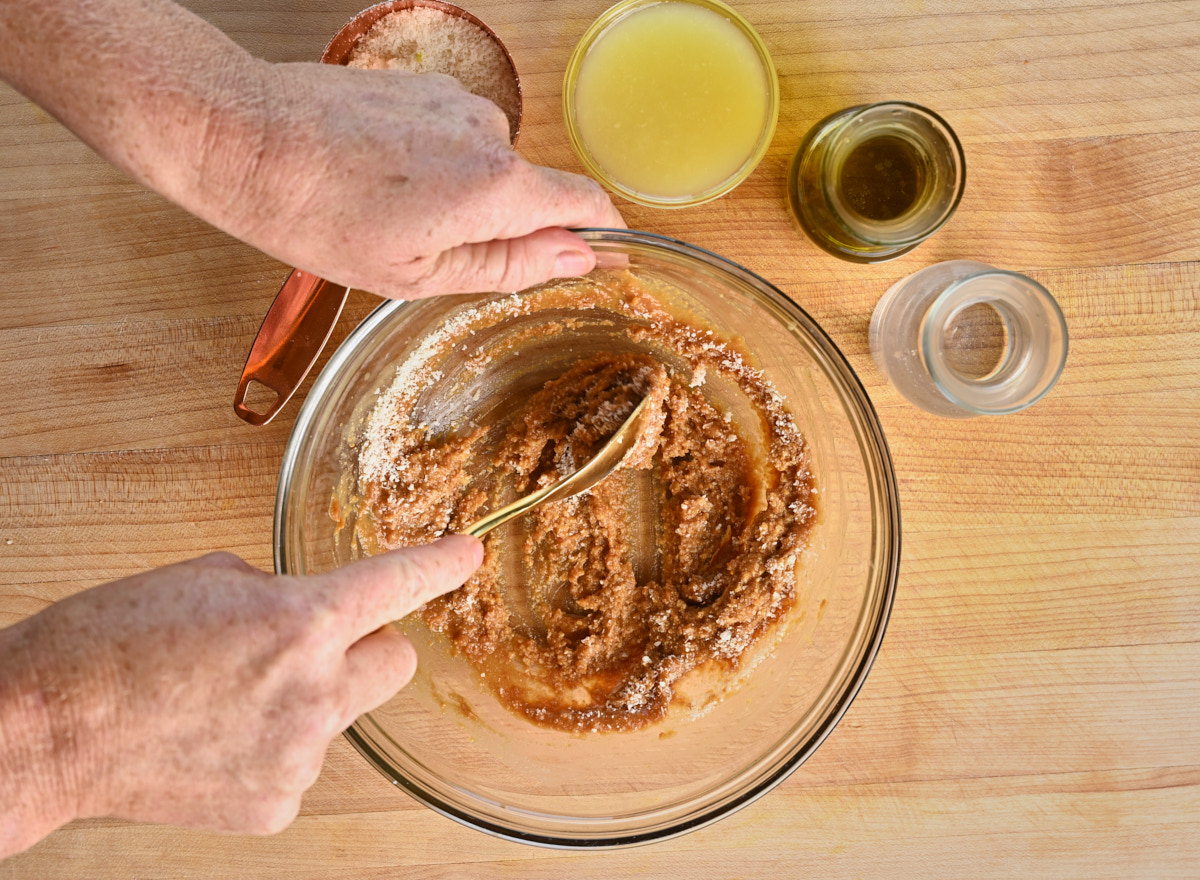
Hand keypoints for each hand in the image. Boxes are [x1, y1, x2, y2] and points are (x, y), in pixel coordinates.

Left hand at [0, 0, 623, 302]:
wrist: (245, 138)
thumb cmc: (318, 216)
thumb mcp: (419, 273)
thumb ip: (512, 265)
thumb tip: (579, 257)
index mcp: (497, 186)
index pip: (586, 203)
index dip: (599, 234)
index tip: (596, 256)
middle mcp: (489, 132)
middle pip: (528, 189)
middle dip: (499, 224)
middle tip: (431, 252)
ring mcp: (454, 101)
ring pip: (483, 165)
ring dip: (456, 194)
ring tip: (387, 214)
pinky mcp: (422, 85)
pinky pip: (450, 137)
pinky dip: (429, 164)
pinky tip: (375, 180)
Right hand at [0, 536, 480, 854]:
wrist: (45, 730)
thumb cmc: (110, 644)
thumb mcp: (206, 579)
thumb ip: (277, 591)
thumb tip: (299, 611)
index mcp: (300, 620)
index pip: (398, 583)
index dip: (441, 564)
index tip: (467, 555)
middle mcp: (315, 691)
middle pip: (396, 663)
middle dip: (365, 648)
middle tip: (308, 646)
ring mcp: (298, 755)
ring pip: (341, 714)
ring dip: (308, 699)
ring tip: (229, 698)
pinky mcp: (275, 804)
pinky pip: (301, 762)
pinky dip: (274, 749)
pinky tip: (218, 739)